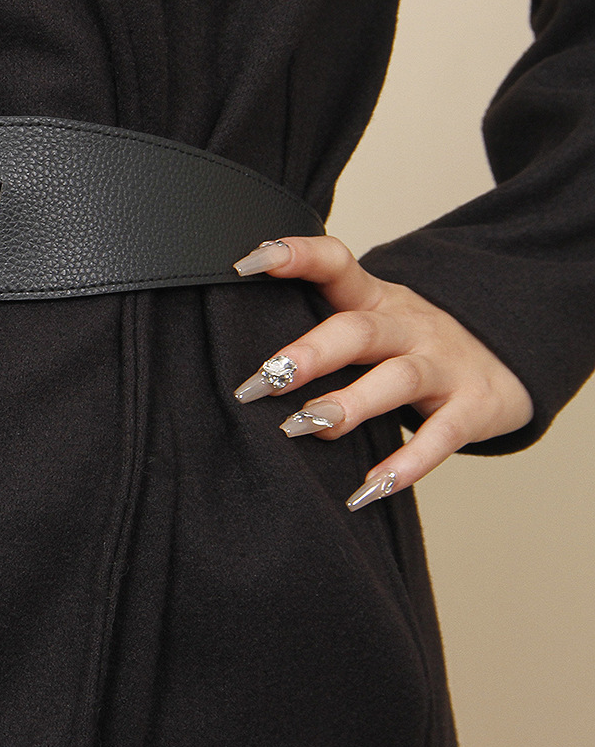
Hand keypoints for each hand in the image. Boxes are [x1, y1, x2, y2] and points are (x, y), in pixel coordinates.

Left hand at [230, 236, 533, 509]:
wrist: (507, 362)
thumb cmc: (410, 345)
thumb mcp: (371, 322)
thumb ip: (318, 329)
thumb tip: (240, 362)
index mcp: (376, 298)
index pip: (336, 263)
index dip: (295, 257)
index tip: (244, 265)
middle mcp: (409, 325)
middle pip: (358, 329)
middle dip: (309, 354)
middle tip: (261, 381)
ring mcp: (444, 364)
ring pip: (397, 379)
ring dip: (347, 404)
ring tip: (302, 428)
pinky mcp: (473, 408)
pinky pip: (441, 437)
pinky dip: (405, 465)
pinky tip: (367, 489)